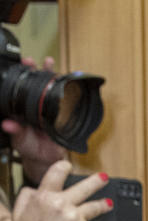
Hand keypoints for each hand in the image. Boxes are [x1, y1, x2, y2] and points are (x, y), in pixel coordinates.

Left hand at [1, 56, 68, 182]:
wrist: (45, 160)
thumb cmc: (30, 148)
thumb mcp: (20, 140)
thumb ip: (16, 131)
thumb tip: (7, 124)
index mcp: (24, 108)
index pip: (23, 87)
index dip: (23, 74)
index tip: (24, 65)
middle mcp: (36, 105)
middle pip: (37, 83)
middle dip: (37, 69)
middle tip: (35, 60)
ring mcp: (50, 109)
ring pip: (51, 89)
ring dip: (51, 75)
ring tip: (50, 63)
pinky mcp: (62, 117)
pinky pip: (65, 102)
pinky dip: (66, 92)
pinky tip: (67, 82)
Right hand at [12, 160, 110, 220]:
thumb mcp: (18, 216)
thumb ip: (26, 198)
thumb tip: (34, 189)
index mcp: (42, 197)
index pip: (56, 174)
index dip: (64, 167)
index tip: (69, 166)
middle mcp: (60, 204)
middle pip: (83, 187)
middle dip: (95, 181)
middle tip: (104, 178)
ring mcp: (75, 217)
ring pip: (93, 206)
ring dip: (103, 203)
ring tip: (109, 203)